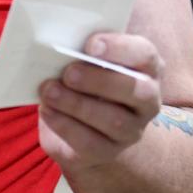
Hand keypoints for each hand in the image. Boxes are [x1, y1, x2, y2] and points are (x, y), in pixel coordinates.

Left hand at [38, 32, 163, 173]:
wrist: (84, 128)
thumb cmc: (84, 81)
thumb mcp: (85, 62)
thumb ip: (79, 50)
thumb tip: (53, 41)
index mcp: (145, 68)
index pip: (145, 54)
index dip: (120, 48)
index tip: (90, 45)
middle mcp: (146, 100)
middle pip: (136, 90)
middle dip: (99, 80)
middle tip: (68, 73)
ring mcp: (131, 130)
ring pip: (113, 120)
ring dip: (76, 104)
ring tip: (49, 91)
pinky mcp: (107, 151)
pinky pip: (90, 142)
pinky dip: (64, 124)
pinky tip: (47, 110)